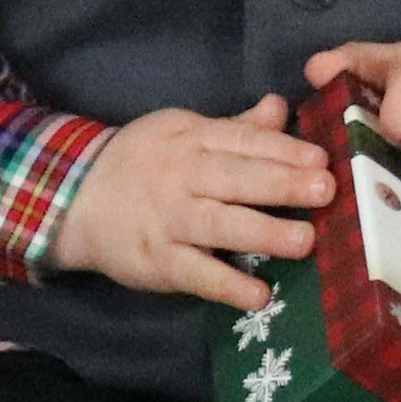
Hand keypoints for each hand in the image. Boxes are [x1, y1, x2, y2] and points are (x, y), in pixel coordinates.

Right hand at [52, 94, 330, 310]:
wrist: (75, 198)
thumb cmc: (142, 161)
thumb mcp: (182, 130)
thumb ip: (235, 127)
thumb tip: (281, 107)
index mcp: (193, 140)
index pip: (242, 141)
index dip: (283, 149)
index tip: (321, 158)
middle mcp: (183, 178)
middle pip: (236, 179)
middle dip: (282, 185)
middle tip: (325, 190)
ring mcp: (170, 222)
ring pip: (220, 226)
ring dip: (264, 234)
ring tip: (306, 241)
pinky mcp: (158, 263)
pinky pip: (196, 274)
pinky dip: (227, 286)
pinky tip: (259, 295)